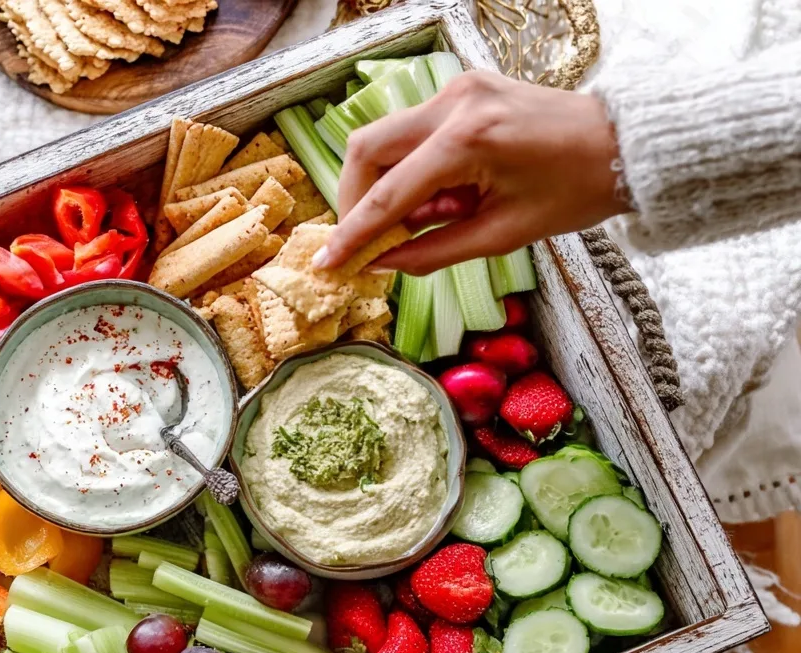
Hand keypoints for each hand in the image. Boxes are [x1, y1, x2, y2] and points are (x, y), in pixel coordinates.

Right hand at [313, 70, 625, 274]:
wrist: (625, 144)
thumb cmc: (576, 191)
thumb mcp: (503, 235)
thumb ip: (433, 251)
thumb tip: (381, 265)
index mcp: (468, 140)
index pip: (388, 194)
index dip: (353, 234)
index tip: (325, 263)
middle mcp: (455, 102)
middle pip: (367, 149)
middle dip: (357, 200)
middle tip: (369, 241)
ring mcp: (458, 88)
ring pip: (384, 137)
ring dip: (386, 184)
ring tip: (426, 219)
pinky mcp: (464, 89)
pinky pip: (413, 132)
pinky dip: (411, 168)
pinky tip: (442, 195)